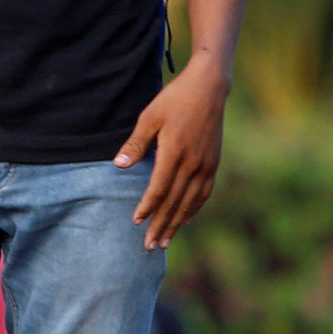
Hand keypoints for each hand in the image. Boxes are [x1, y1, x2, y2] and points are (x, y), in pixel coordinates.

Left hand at [117, 53, 228, 250]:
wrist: (209, 87)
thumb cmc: (175, 99)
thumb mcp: (150, 117)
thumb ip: (135, 144)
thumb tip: (119, 166)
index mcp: (174, 153)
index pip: (159, 189)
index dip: (147, 207)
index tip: (137, 222)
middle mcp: (192, 164)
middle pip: (174, 202)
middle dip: (161, 225)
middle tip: (150, 246)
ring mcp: (206, 165)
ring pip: (190, 202)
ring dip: (177, 223)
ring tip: (166, 241)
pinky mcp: (213, 163)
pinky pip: (204, 193)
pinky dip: (194, 208)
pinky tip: (185, 219)